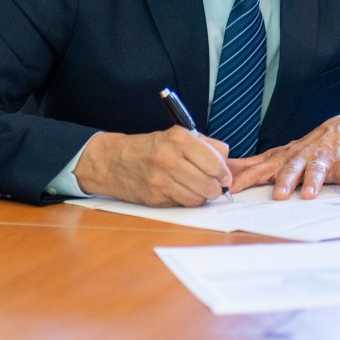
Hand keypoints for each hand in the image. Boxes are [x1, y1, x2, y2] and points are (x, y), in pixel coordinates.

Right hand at [73, 127, 231, 206]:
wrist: (113, 161)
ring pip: (198, 197)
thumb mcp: (176, 136)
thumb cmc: (149, 148)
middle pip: (209, 183)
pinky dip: (189, 201)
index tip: (225, 176)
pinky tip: (184, 192)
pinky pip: (184, 204)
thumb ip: (205, 144)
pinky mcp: (156, 198)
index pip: (213, 161)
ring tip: (200, 189)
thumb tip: (226, 158)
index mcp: (179, 139)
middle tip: (215, 186)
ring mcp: (161, 180)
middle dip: (217, 188)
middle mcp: (170, 159)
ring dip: (204, 196)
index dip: (224, 172)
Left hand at [228, 117, 339, 199]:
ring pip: (316, 170)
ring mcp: (322, 160)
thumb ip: (253, 165)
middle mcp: (301, 158)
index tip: (233, 188)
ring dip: (312, 181)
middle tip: (278, 196)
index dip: (247, 177)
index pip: (261, 168)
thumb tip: (226, 170)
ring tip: (308, 194)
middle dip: (284, 181)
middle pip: (290, 169)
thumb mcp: (277, 155)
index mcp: (283, 158)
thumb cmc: (303, 149)